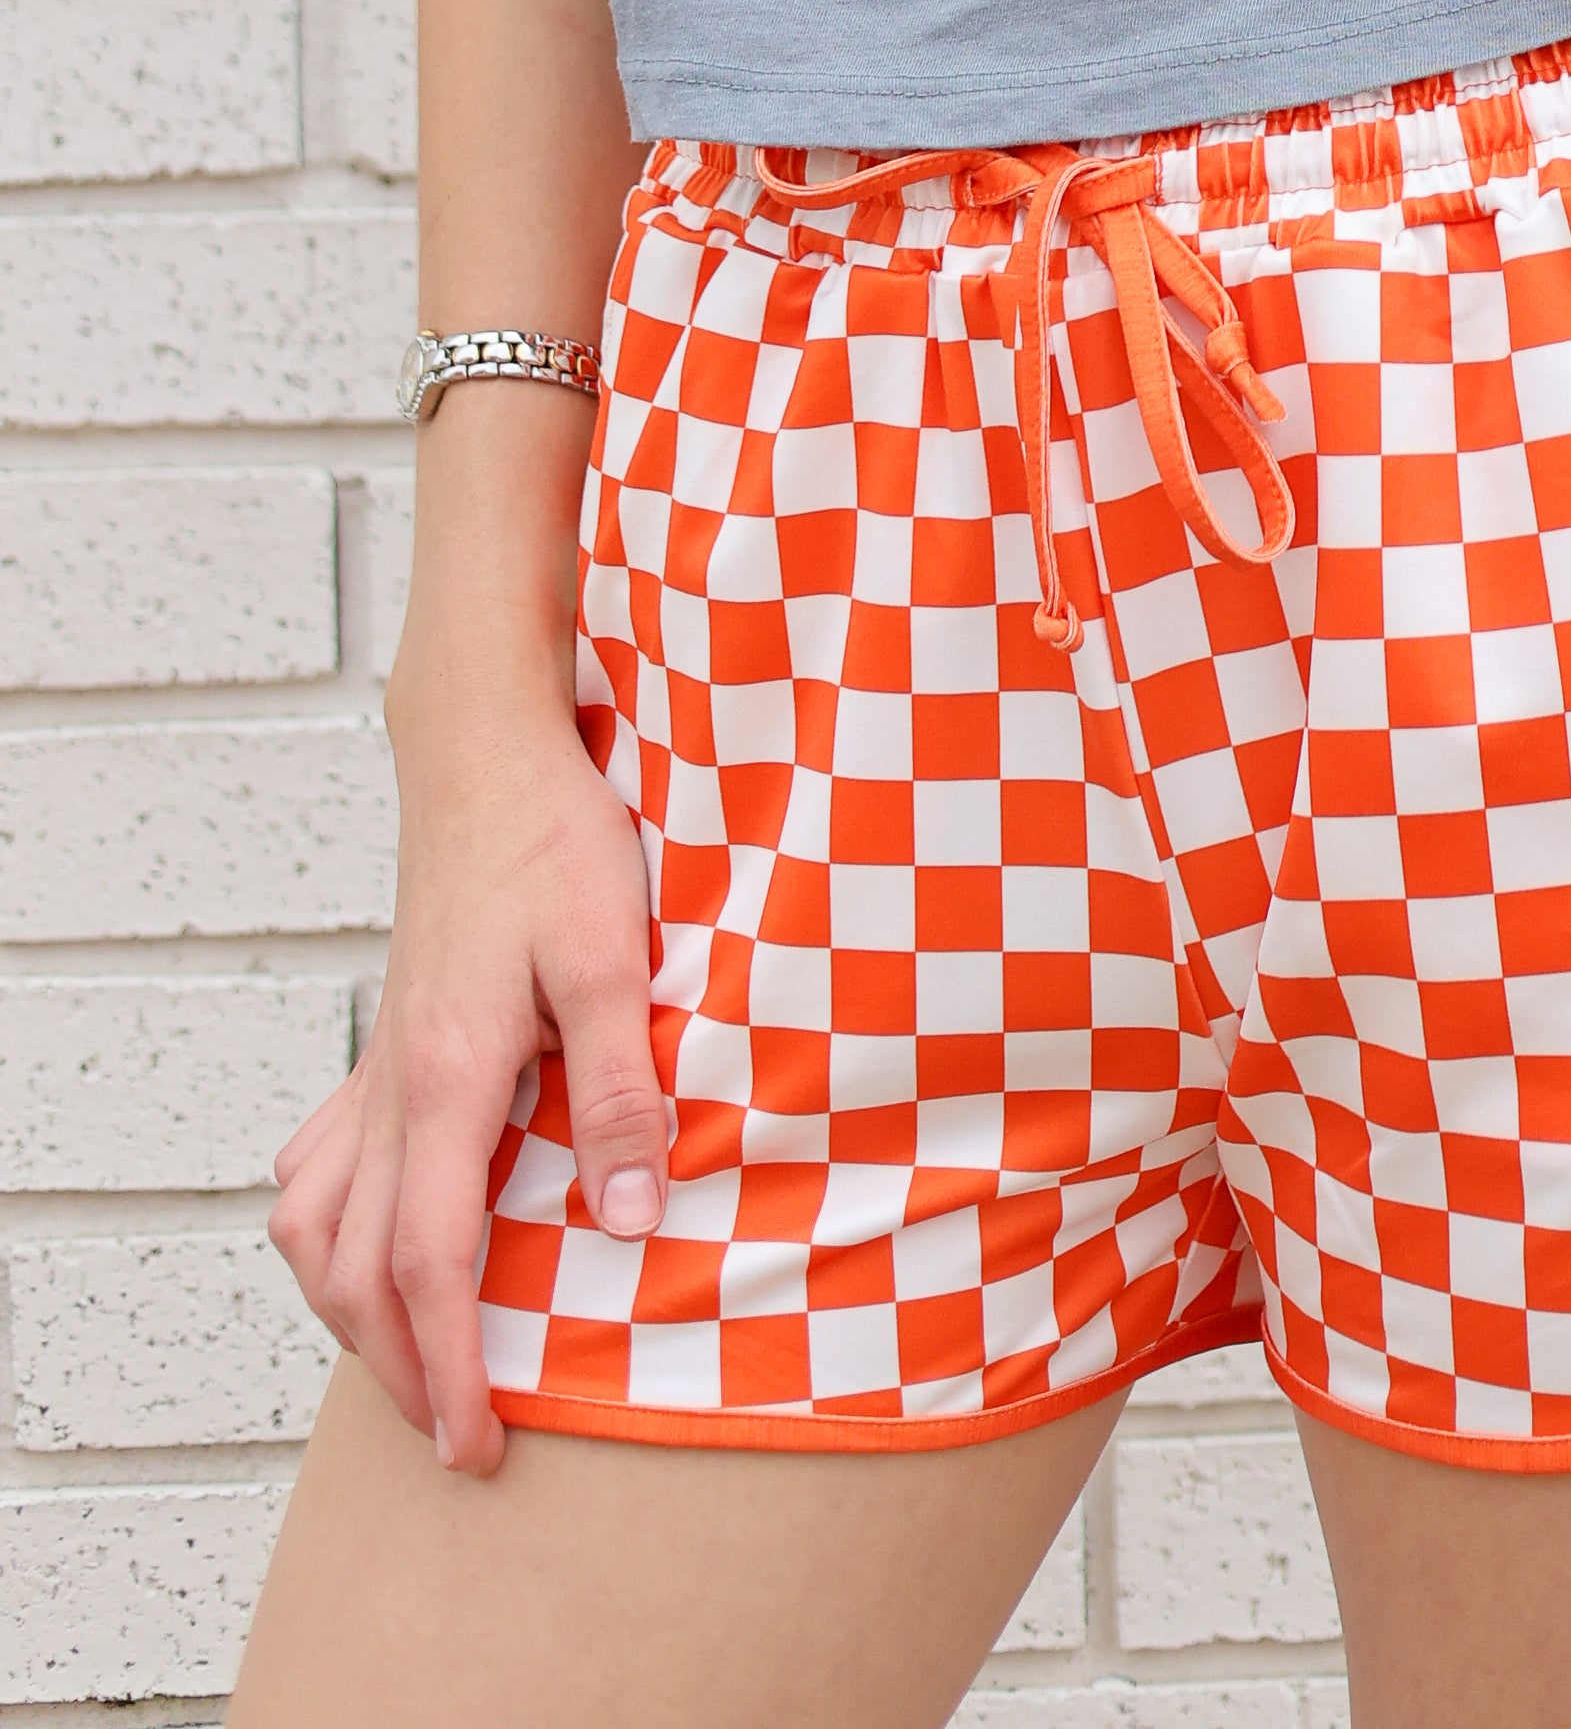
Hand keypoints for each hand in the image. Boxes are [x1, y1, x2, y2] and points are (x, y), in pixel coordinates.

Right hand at [267, 690, 663, 1476]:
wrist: (488, 753)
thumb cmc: (555, 842)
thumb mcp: (611, 958)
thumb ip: (618, 1088)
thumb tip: (625, 1217)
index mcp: (444, 1080)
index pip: (429, 1265)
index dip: (449, 1366)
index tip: (472, 1444)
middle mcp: (391, 1087)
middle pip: (358, 1271)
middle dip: (399, 1370)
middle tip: (455, 1440)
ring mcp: (377, 1065)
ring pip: (317, 1227)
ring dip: (350, 1311)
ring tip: (408, 1362)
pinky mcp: (386, 1038)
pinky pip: (320, 1165)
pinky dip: (327, 1229)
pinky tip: (365, 1241)